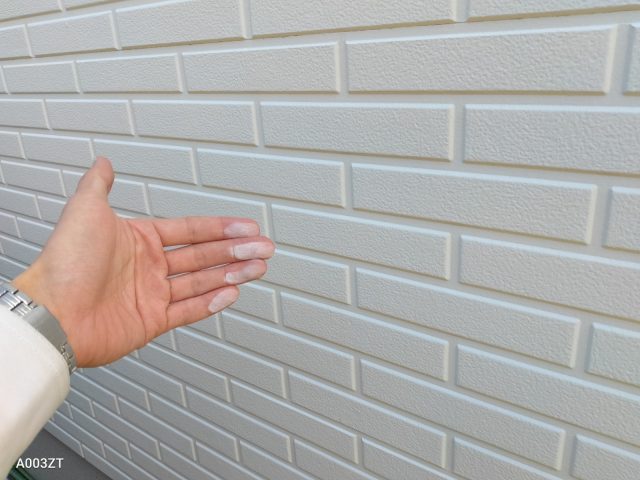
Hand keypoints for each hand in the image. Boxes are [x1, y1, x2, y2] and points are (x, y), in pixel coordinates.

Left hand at [12, 157, 274, 367]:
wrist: (52, 312)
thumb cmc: (64, 262)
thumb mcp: (85, 210)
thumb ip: (99, 186)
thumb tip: (103, 163)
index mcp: (139, 240)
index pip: (190, 230)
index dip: (220, 227)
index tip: (246, 226)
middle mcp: (148, 267)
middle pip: (202, 256)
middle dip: (235, 251)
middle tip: (263, 247)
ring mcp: (151, 295)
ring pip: (201, 282)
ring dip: (231, 274)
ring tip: (257, 268)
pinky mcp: (151, 321)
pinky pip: (188, 311)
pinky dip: (211, 303)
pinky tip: (231, 293)